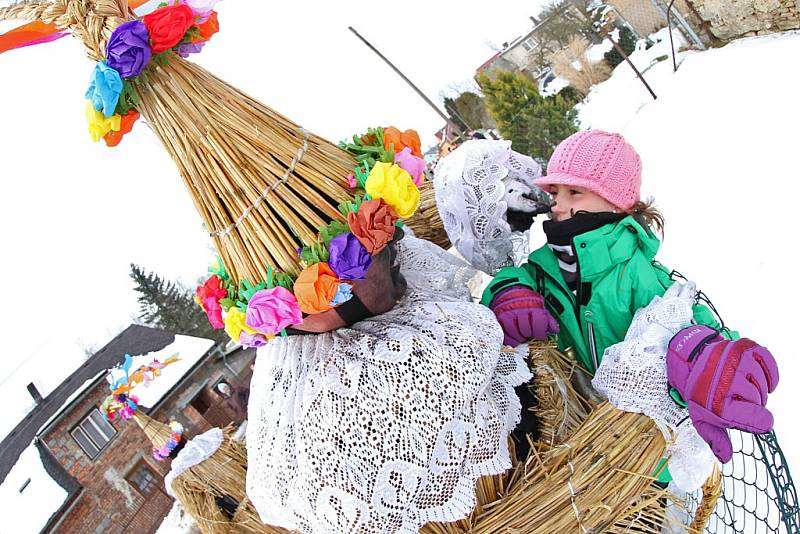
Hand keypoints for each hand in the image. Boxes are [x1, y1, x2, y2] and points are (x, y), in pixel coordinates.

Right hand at [490, 286, 558, 345]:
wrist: (510, 289)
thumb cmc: (526, 298)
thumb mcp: (540, 305)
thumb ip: (547, 319)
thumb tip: (555, 330)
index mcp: (533, 306)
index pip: (539, 325)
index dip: (541, 333)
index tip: (540, 335)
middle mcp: (520, 310)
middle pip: (526, 330)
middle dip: (530, 335)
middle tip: (530, 333)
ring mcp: (509, 314)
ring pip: (515, 333)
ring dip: (520, 337)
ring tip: (522, 335)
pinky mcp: (500, 318)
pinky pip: (505, 333)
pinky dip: (510, 339)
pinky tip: (514, 338)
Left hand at [667, 325, 779, 461]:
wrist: (688, 361)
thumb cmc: (697, 392)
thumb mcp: (701, 417)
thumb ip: (715, 439)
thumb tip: (726, 459)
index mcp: (719, 404)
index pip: (758, 419)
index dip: (759, 422)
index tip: (756, 422)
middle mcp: (728, 381)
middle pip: (760, 402)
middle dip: (751, 405)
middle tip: (736, 400)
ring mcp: (737, 362)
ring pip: (763, 385)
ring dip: (756, 389)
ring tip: (739, 387)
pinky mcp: (745, 348)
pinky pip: (768, 363)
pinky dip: (770, 374)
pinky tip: (762, 379)